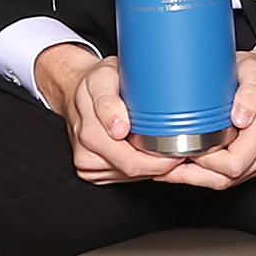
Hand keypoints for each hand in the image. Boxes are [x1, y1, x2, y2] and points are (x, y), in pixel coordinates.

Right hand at [39, 44, 184, 184]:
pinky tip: (143, 147)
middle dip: (160, 163)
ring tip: (159, 142)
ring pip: (131, 176)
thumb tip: (117, 128)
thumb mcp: (103, 79)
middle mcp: (86, 154)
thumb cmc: (96, 82)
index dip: (160, 160)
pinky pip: (124, 176)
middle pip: (134, 171)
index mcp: (90, 135)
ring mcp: (88, 165)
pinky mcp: (93, 172)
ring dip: (149, 164)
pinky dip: (139, 166)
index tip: (178, 149)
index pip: (131, 162)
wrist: (76, 89)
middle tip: (178, 147)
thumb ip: (108, 102)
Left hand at [160, 37, 255, 187]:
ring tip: (170, 165)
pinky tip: (189, 162)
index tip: (181, 149)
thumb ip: (249, 93)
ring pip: (226, 181)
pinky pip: (231, 177)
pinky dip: (207, 172)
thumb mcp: (254, 71)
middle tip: (168, 159)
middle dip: (193, 172)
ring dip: (196, 176)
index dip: (203, 162)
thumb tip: (241, 118)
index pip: (232, 164)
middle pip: (226, 178)